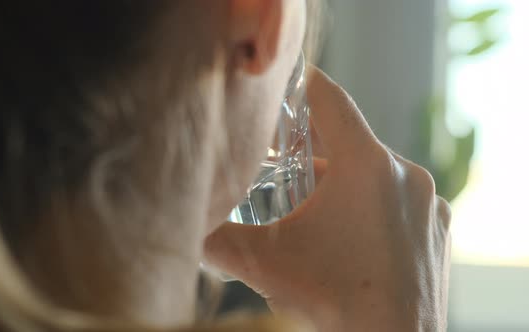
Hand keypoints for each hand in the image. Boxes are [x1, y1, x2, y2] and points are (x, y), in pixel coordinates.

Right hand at [204, 67, 451, 331]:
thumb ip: (215, 239)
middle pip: (349, 139)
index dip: (302, 86)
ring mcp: (427, 202)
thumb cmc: (333, 301)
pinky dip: (371, 203)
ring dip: (342, 180)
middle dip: (312, 145)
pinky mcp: (437, 226)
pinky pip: (398, 198)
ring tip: (312, 204)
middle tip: (281, 155)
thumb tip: (180, 226)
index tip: (282, 85)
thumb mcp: (262, 263)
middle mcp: (404, 174)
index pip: (330, 99)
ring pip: (374, 172)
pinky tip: (349, 231)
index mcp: (366, 166)